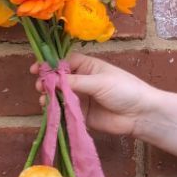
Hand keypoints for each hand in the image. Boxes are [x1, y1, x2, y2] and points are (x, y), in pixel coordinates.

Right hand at [30, 52, 159, 138]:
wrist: (140, 114)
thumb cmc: (124, 90)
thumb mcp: (99, 82)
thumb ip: (75, 82)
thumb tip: (52, 80)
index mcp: (89, 67)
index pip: (65, 62)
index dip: (51, 65)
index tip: (36, 69)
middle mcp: (83, 81)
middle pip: (59, 79)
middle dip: (48, 83)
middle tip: (39, 87)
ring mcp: (82, 98)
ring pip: (60, 96)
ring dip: (50, 97)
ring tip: (44, 100)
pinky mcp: (82, 115)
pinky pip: (65, 111)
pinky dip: (57, 111)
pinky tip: (50, 111)